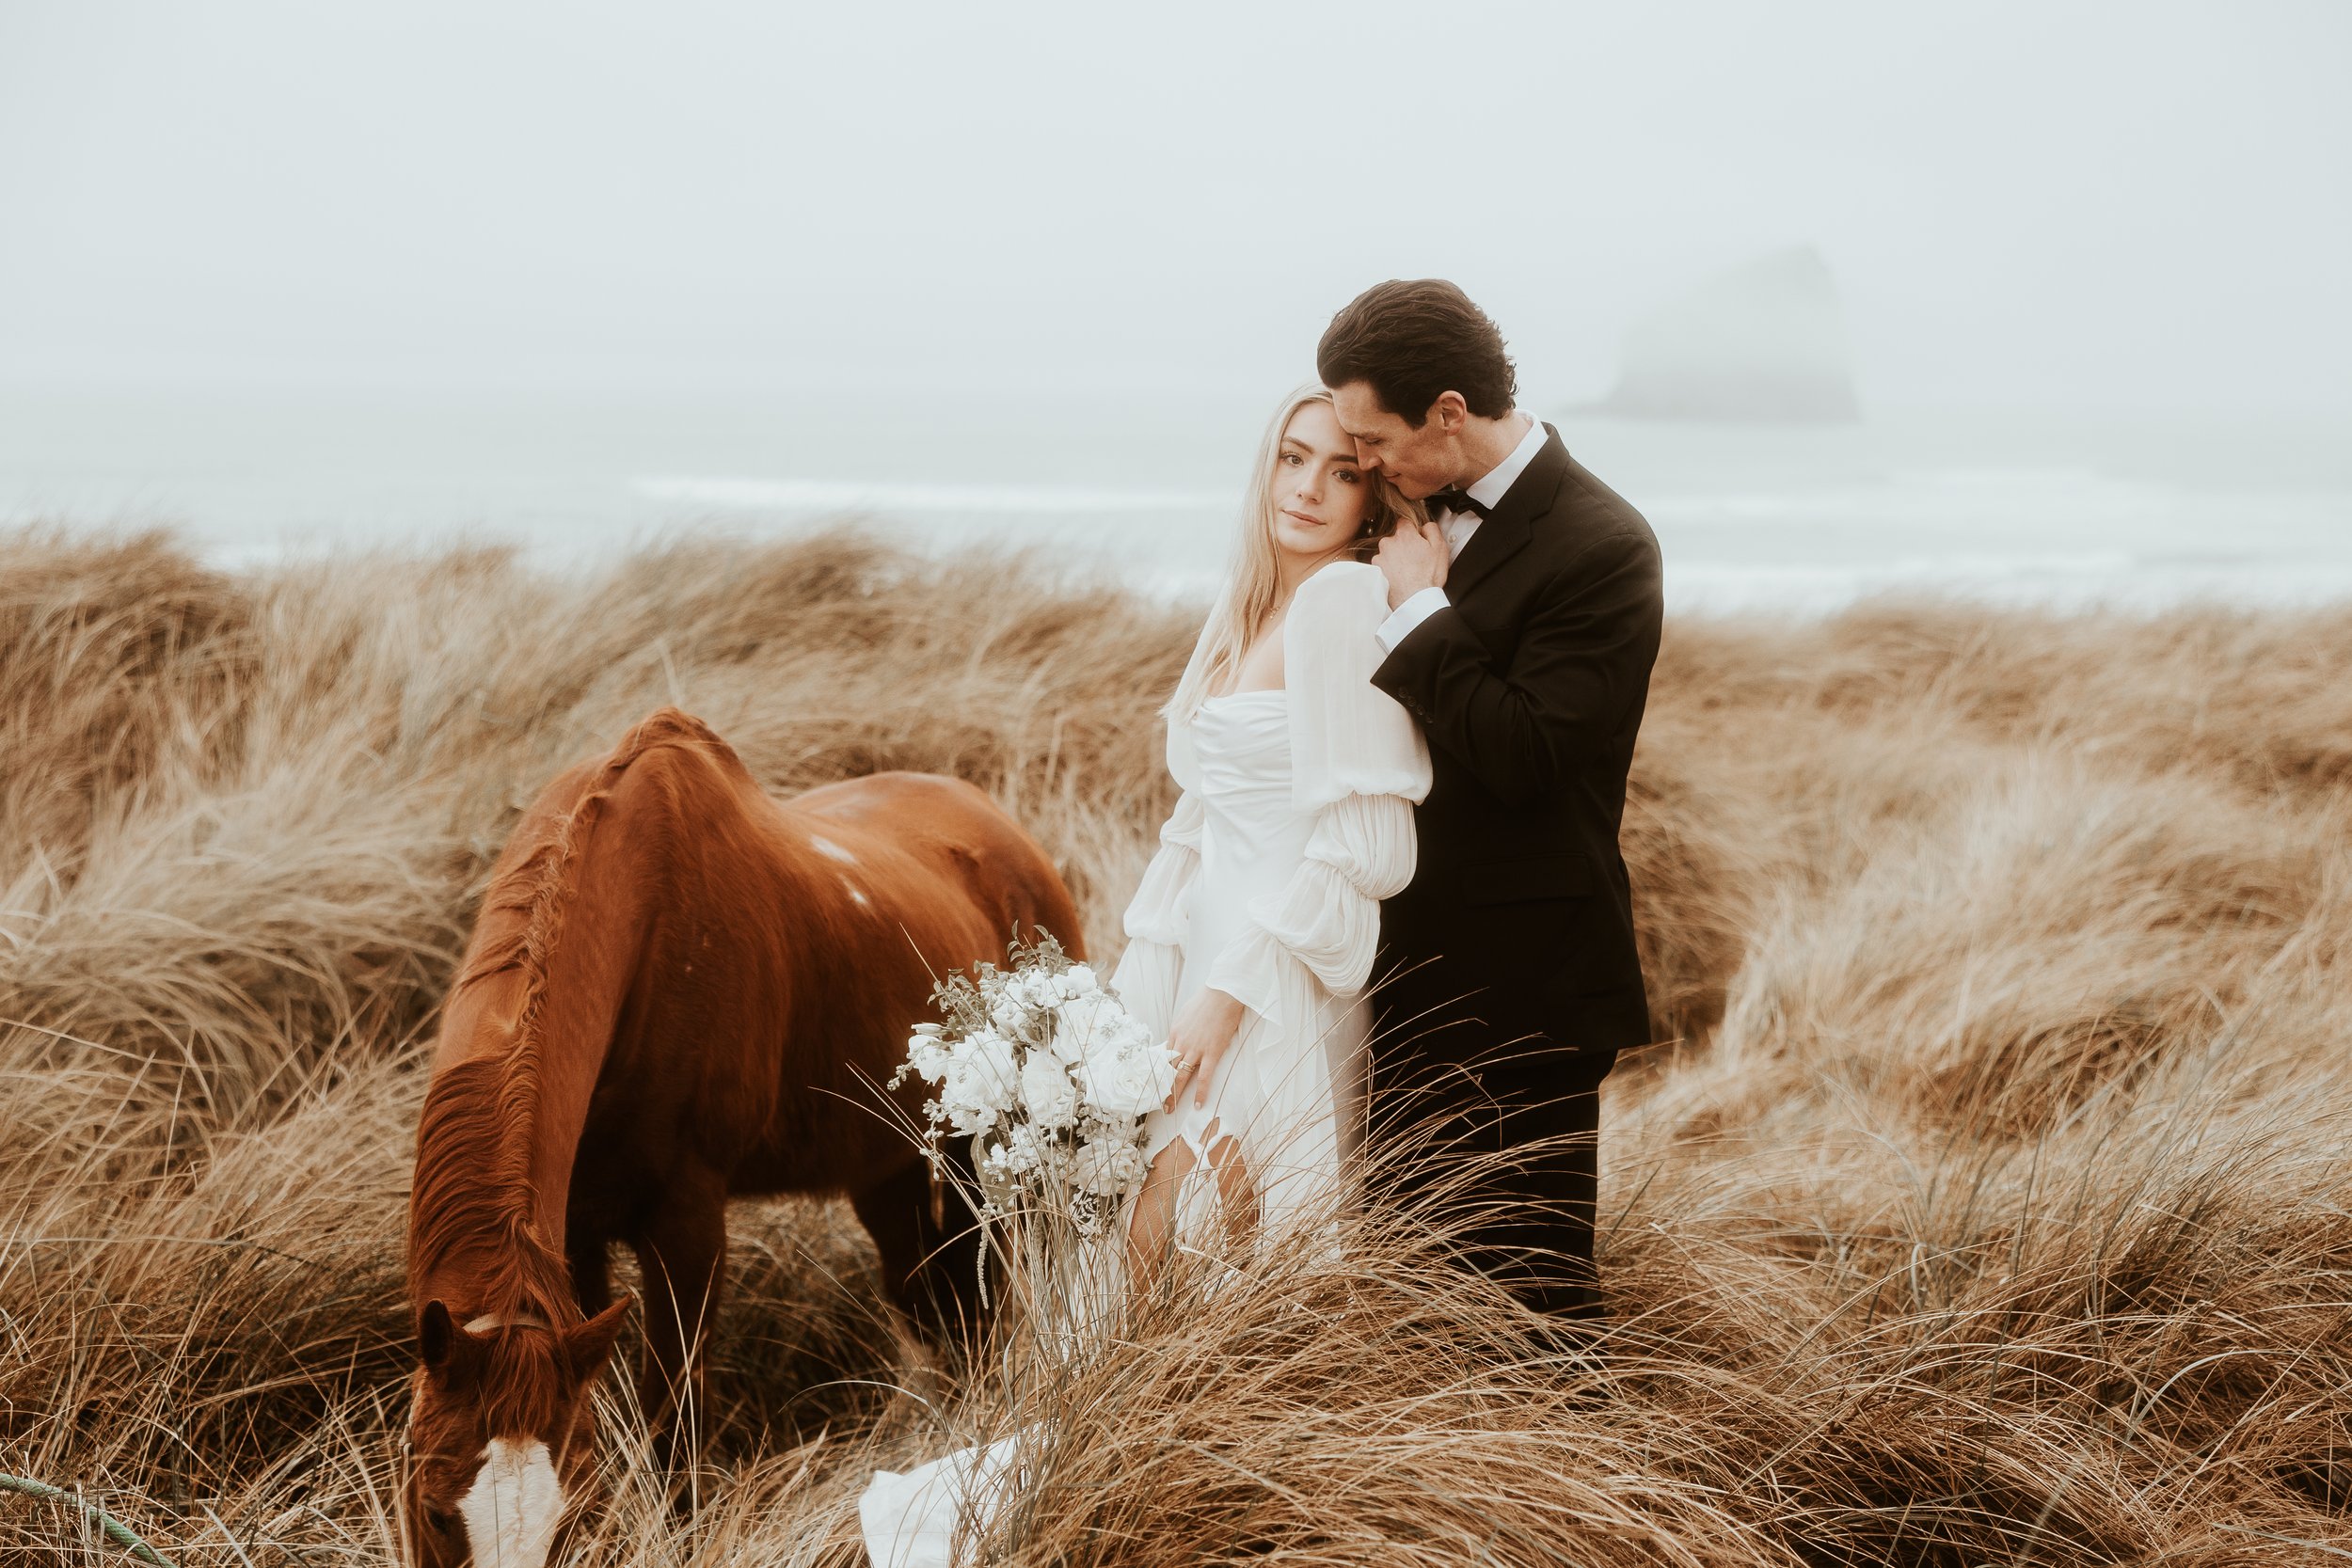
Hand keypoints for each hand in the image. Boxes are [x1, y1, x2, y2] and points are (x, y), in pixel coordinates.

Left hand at [1164, 988, 1246, 1109]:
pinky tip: (1197, 1104)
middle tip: (1159, 1103)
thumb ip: (1182, 1029)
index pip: (1165, 1057)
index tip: (1158, 1083)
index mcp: (1175, 1033)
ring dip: (1174, 1094)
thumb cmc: (1207, 1000)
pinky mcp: (1212, 1053)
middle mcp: (1181, 1043)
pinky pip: (1204, 1077)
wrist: (1222, 994)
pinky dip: (1201, 1092)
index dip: (1161, 1072)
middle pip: (1169, 1070)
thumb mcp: (1186, 1014)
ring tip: (1170, 1109)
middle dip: (1163, 1088)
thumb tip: (1180, 1038)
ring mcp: (1196, 1049)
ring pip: (1182, 1076)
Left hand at [1374, 518, 1447, 608]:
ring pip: (1387, 552)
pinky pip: (1382, 566)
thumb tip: (1424, 526)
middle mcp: (1388, 543)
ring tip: (1407, 571)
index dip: (1412, 530)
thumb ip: (1431, 529)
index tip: (1416, 539)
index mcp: (1404, 535)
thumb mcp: (1440, 547)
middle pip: (1395, 538)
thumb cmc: (1428, 577)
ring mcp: (1380, 557)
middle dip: (1403, 545)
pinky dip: (1388, 570)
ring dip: (1395, 558)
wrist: (1415, 601)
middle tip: (1414, 559)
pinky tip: (1399, 577)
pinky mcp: (1376, 571)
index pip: (1404, 522)